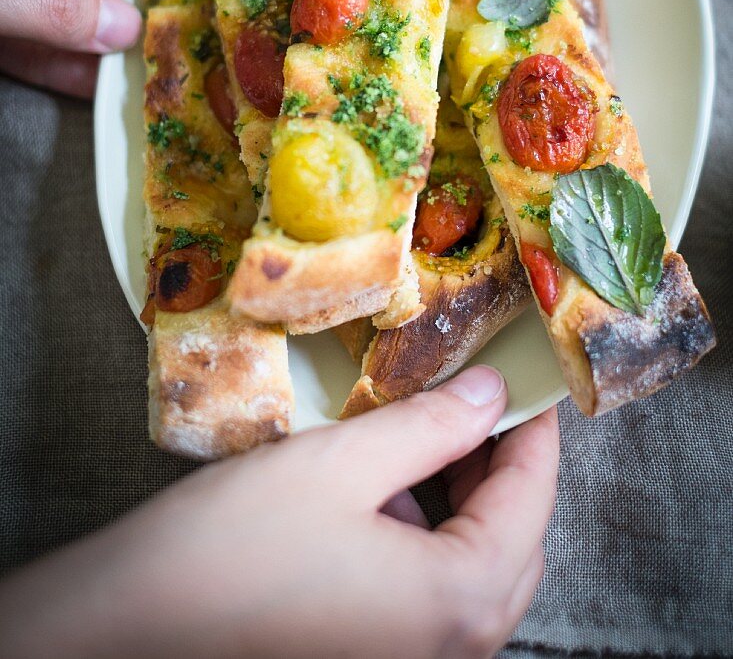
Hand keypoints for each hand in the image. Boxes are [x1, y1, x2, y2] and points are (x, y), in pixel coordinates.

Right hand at [0, 367, 558, 657]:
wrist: (133, 625)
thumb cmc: (234, 544)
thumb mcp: (344, 463)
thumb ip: (431, 424)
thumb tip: (492, 393)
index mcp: (457, 600)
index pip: (530, 501)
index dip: (534, 433)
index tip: (531, 384)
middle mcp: (448, 647)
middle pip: (513, 545)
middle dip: (503, 470)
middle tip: (478, 404)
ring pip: (473, 572)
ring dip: (463, 503)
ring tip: (426, 438)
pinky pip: (428, 595)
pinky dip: (425, 538)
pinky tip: (381, 492)